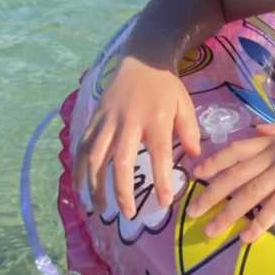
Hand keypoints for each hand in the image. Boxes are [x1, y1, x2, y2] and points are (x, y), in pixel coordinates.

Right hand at [74, 55, 200, 218]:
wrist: (141, 59)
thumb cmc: (165, 86)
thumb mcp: (185, 103)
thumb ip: (189, 130)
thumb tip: (195, 156)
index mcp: (155, 118)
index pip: (159, 153)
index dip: (161, 178)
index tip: (164, 202)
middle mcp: (128, 121)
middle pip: (120, 160)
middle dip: (122, 190)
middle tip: (128, 214)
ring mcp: (107, 120)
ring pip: (95, 157)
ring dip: (96, 186)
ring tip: (101, 209)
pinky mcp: (94, 119)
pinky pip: (83, 146)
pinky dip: (79, 168)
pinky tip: (80, 187)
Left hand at [187, 120, 274, 242]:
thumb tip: (257, 126)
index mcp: (274, 140)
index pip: (237, 150)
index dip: (215, 161)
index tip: (195, 173)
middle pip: (236, 174)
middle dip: (211, 193)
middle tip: (192, 210)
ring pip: (250, 193)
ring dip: (228, 214)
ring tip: (211, 231)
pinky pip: (274, 207)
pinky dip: (259, 223)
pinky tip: (246, 237)